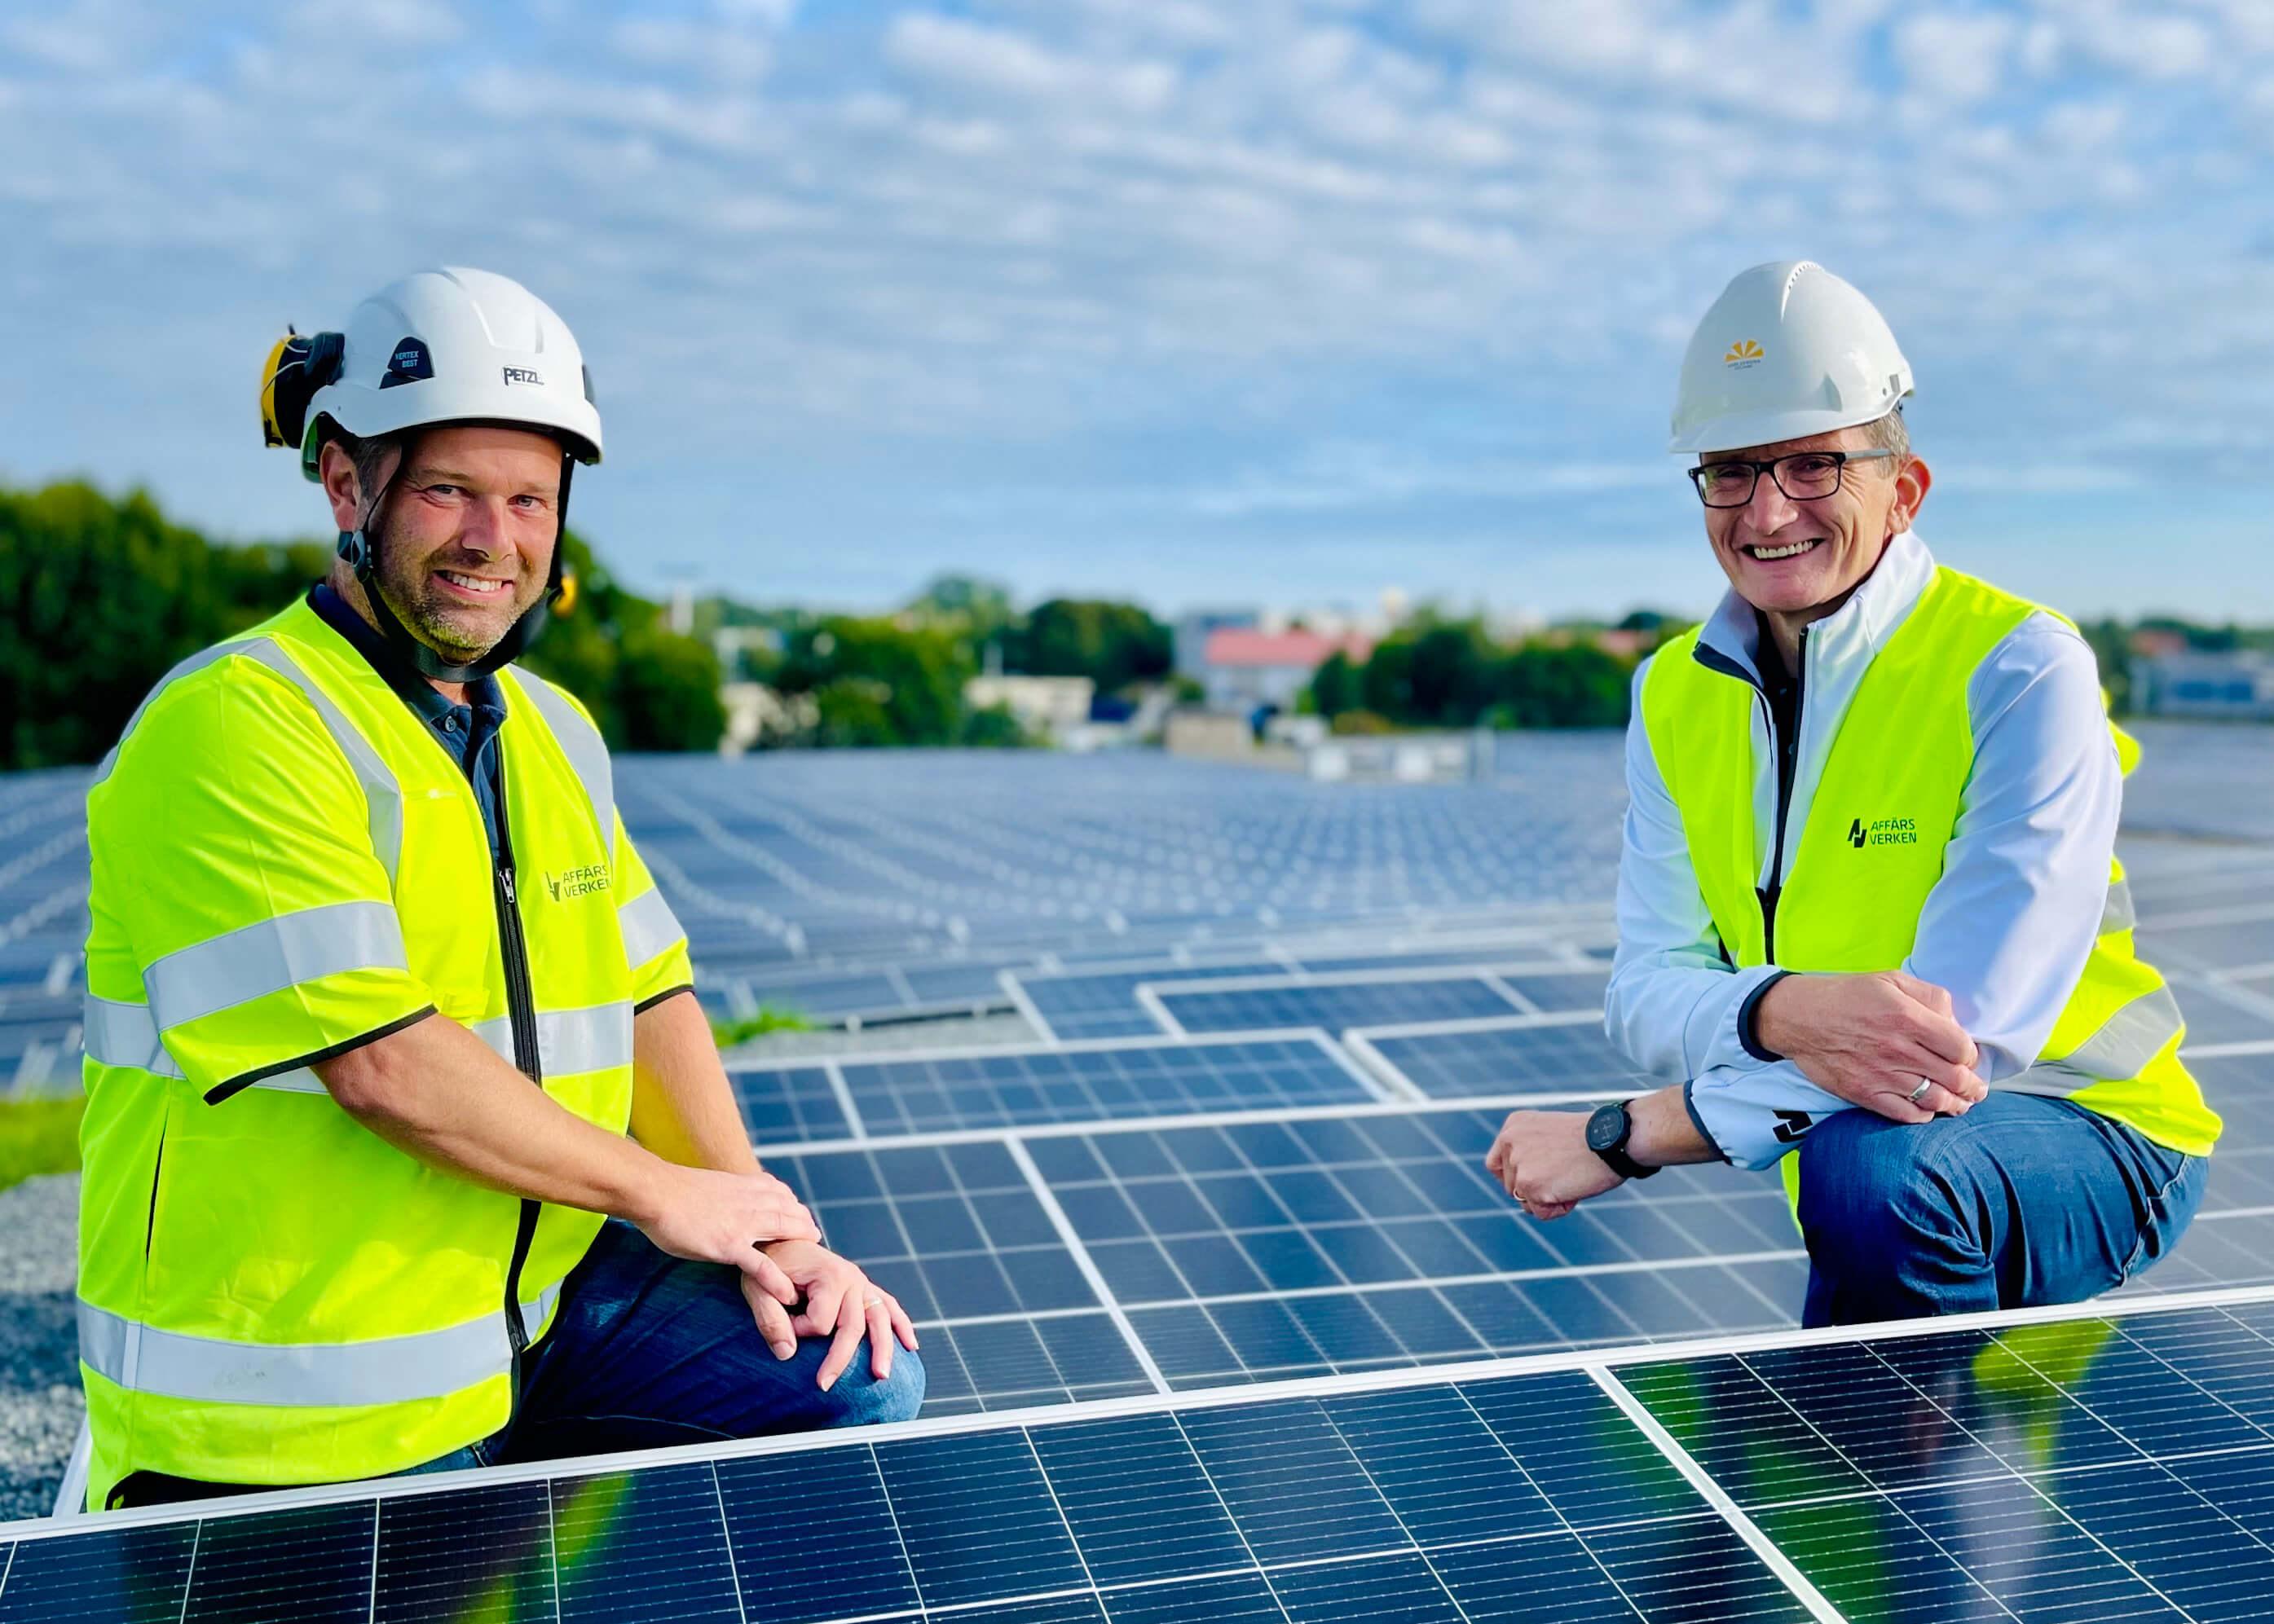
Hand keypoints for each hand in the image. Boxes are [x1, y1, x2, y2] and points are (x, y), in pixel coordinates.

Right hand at [633, 1164, 822, 1347]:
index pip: (779, 1192)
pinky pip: (761, 1265)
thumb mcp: (707, 1183)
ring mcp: (742, 1224)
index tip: (800, 1214)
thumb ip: (723, 1191)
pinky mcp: (729, 1246)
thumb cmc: (671, 1190)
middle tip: (815, 1237)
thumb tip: (720, 1196)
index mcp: (743, 1185)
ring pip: (783, 1231)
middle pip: (789, 1211)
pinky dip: (777, 1279)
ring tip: (814, 1262)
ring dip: (801, 1246)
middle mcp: (749, 1201)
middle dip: (804, 1224)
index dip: (793, 1204)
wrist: (655, 1192)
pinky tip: (788, 1294)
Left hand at [759, 1240, 919, 1388]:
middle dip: (839, 1359)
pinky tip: (910, 1345)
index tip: (782, 1319)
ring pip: (880, 1319)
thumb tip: (787, 1354)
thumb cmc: (768, 1264)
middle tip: (823, 1386)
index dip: (797, 1330)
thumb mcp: (758, 1286)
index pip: (820, 1322)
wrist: (780, 1241)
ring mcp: (862, 1283)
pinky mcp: (865, 1288)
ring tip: (882, 1375)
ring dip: (884, 1348)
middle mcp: (852, 1278)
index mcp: (829, 1275)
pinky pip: (888, 1307)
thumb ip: (769, 1318)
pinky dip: (901, 1325)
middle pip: (853, 1326)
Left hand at [1485, 1111, 1624, 1220]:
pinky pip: (1541, 1212)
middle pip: (1510, 1186)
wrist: (1613, 1138)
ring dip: (1548, 1199)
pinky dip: (1559, 1209)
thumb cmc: (1594, 1138)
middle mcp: (1510, 1141)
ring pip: (1525, 1201)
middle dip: (1535, 1190)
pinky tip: (1574, 1189)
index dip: (1510, 1179)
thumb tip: (1521, 1185)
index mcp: (1514, 1126)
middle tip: (1565, 1176)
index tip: (1526, 1187)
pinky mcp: (1529, 1184)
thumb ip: (1532, 1152)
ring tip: (1571, 1180)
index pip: (1495, 1164)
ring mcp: (1518, 1163)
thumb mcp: (1552, 1135)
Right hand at [1755, 972, 1987, 1121]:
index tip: (1966, 1056)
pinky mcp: (1865, 1094)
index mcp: (1908, 1017)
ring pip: (1936, 1101)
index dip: (1970, 1055)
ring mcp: (1881, 1075)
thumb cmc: (1847, 996)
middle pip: (1955, 1078)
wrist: (1799, 1017)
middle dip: (1972, 1086)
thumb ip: (1930, 996)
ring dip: (1956, 1104)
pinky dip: (1925, 1116)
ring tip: (1961, 1103)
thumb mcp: (1891, 980)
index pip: (1961, 1048)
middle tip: (1976, 1088)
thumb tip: (1955, 1023)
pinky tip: (1928, 1109)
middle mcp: (1898, 1049)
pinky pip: (1906, 1115)